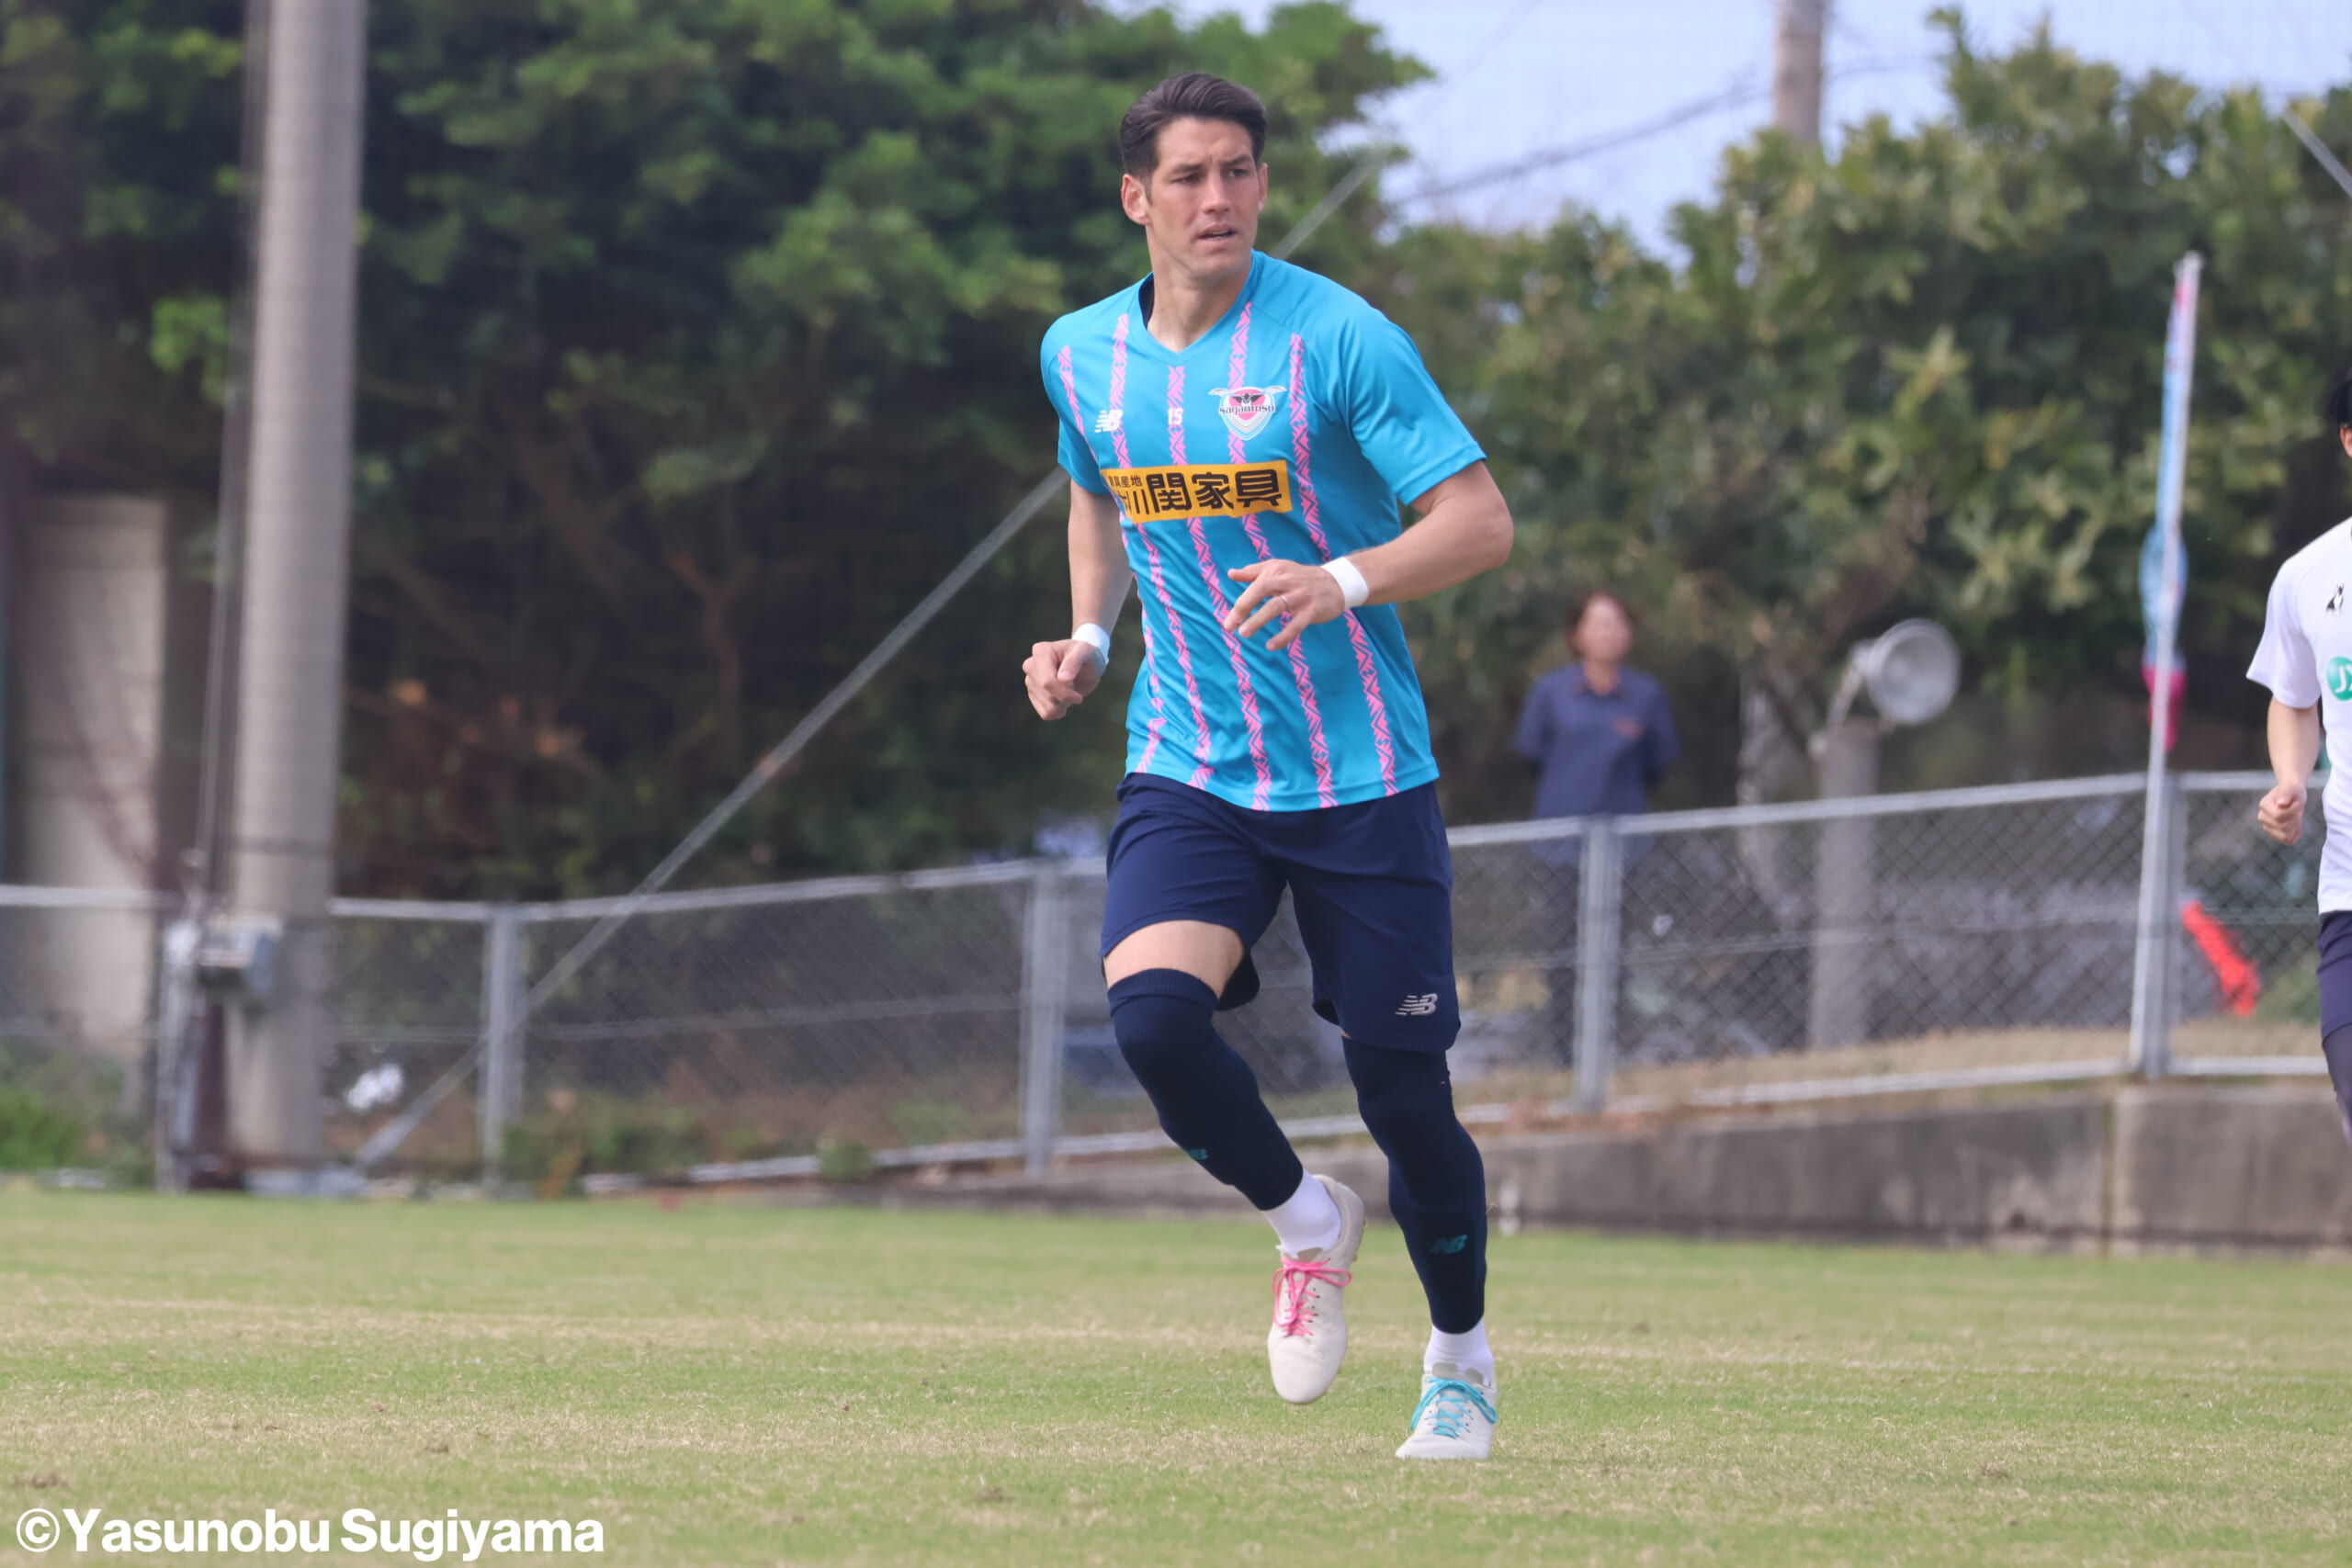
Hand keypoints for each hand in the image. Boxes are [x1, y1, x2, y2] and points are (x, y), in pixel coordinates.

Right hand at [1024, 637, 1104, 720]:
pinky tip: (1064, 702)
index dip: (1065, 693)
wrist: (1086, 666)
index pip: (1047, 681)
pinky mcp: (1033, 695)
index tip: (1079, 697)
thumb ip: (1074, 661)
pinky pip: (1045, 713)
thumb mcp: (1087, 652)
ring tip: (1070, 692)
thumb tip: (1063, 679)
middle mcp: (1031, 665)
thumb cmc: (1087, 656)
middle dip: (1066, 698)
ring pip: (1047, 707)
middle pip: (1047, 695)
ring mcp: (1030, 681)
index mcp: (1041, 652)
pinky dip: (1059, 712)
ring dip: (1064, 705)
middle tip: (1075, 688)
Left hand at [1224, 559, 1344, 651]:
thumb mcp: (1278, 569)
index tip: (1228, 622)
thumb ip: (1253, 572)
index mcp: (1276, 571)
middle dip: (1244, 607)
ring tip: (1244, 633)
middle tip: (1231, 626)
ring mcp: (1300, 596)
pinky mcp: (1312, 610)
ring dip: (1258, 620)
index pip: (1254, 585)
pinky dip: (1283, 636)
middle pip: (1262, 589)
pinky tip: (1271, 646)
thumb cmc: (1300, 578)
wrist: (1337, 583)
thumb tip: (1231, 574)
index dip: (1240, 603)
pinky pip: (1296, 624)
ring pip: (1276, 606)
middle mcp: (1288, 581)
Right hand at [2258, 778, 2306, 844]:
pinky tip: (2296, 824)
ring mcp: (2267, 827)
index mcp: (2264, 805)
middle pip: (2282, 826)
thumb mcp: (2291, 789)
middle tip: (2298, 810)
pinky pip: (2288, 841)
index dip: (2292, 811)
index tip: (2297, 804)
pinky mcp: (2275, 834)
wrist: (2292, 795)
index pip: (2278, 816)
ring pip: (2285, 836)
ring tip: (2296, 817)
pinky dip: (2295, 834)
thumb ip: (2285, 794)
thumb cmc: (2292, 791)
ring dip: (2295, 827)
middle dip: (2295, 819)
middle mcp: (2263, 817)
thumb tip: (2281, 804)